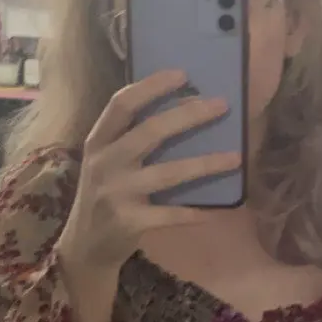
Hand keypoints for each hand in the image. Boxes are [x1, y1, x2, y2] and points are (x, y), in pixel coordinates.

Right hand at [57, 71, 240, 274]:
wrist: (84, 246)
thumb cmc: (105, 194)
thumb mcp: (106, 161)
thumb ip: (130, 138)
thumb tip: (183, 110)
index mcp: (98, 141)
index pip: (121, 104)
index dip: (151, 86)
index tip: (183, 74)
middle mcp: (104, 163)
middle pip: (150, 132)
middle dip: (188, 115)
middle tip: (221, 105)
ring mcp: (116, 193)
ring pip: (168, 173)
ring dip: (205, 164)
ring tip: (236, 157)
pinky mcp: (129, 222)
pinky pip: (170, 214)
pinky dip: (194, 212)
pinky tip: (217, 209)